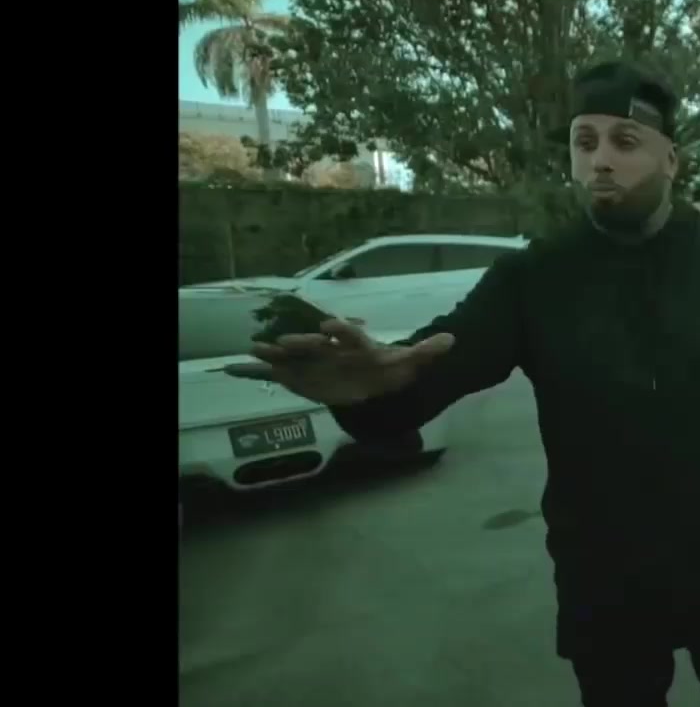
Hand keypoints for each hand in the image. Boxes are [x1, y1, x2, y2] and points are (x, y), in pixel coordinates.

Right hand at [222, 318, 454, 405]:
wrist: (365, 380)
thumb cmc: (384, 368)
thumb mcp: (406, 363)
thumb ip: (426, 352)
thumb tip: (453, 340)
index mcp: (355, 344)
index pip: (348, 334)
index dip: (341, 329)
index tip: (332, 325)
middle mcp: (329, 348)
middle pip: (315, 343)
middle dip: (303, 341)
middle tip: (289, 341)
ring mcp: (310, 360)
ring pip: (292, 354)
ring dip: (276, 351)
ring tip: (258, 348)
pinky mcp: (297, 374)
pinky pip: (275, 372)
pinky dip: (257, 369)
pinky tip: (238, 365)